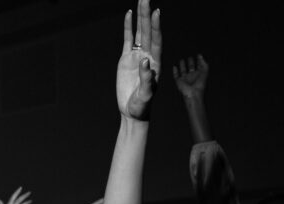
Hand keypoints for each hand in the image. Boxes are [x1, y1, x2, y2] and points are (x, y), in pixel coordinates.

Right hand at [116, 0, 160, 121]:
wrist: (132, 112)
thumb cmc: (142, 106)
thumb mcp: (146, 95)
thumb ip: (147, 79)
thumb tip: (145, 61)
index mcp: (156, 63)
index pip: (156, 41)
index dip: (156, 27)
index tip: (156, 12)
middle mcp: (148, 56)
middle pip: (148, 32)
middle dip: (147, 15)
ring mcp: (138, 56)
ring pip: (140, 32)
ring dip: (140, 17)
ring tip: (141, 0)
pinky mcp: (127, 59)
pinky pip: (129, 39)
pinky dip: (129, 27)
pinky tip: (129, 14)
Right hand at [172, 54, 208, 100]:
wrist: (192, 94)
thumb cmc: (199, 86)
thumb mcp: (205, 72)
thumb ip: (204, 64)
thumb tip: (201, 57)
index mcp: (199, 75)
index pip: (199, 66)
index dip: (199, 61)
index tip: (199, 55)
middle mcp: (192, 77)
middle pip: (191, 68)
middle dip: (191, 62)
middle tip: (190, 57)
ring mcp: (185, 79)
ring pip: (183, 71)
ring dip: (182, 65)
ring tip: (182, 60)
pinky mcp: (179, 82)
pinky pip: (176, 76)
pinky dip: (175, 71)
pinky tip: (174, 67)